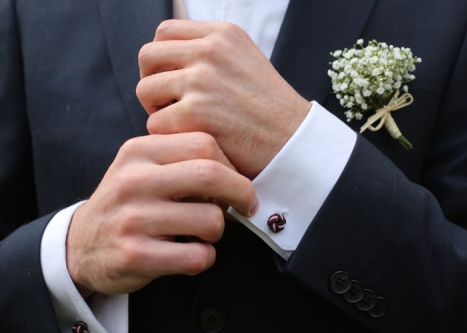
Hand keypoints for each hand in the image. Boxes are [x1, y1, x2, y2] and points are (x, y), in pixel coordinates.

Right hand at [66, 132, 257, 297]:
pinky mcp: (134, 255)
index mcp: (139, 151)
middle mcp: (133, 180)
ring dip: (218, 230)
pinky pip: (197, 256)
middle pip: (211, 174)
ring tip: (202, 233)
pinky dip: (205, 257)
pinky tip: (191, 253)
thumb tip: (236, 169)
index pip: (204, 144)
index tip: (237, 182)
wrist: (81, 244)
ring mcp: (132, 218)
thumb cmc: (127, 202)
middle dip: (242, 192)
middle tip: (247, 205)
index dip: (232, 165)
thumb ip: (181, 158)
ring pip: (210, 220)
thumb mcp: (143, 167)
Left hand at [137, 20, 310, 178]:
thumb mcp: (245, 61)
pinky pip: (155, 123)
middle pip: (148, 56)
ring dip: (156, 110)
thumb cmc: (268, 109)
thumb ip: (210, 53)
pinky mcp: (196, 113)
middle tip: (167, 104)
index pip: (165, 32)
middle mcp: (210, 51)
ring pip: (145, 89)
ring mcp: (202, 80)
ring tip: (180, 124)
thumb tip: (169, 60)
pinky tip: (190, 140)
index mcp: (222, 34)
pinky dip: (168, 136)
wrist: (293, 141)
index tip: (172, 80)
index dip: (161, 59)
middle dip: (151, 81)